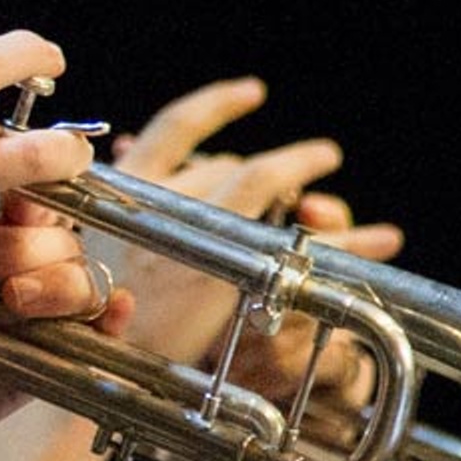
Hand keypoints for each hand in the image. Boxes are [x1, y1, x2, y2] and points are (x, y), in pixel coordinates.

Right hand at [101, 76, 402, 364]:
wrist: (89, 367)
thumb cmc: (80, 319)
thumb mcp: (90, 251)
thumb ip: (120, 214)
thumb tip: (130, 168)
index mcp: (122, 191)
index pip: (174, 128)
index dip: (217, 107)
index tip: (253, 93)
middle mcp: (161, 200)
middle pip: (228, 168)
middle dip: (269, 174)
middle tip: (306, 180)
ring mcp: (196, 230)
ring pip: (267, 184)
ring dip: (308, 177)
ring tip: (335, 169)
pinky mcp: (228, 269)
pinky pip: (303, 239)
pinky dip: (348, 240)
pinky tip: (379, 238)